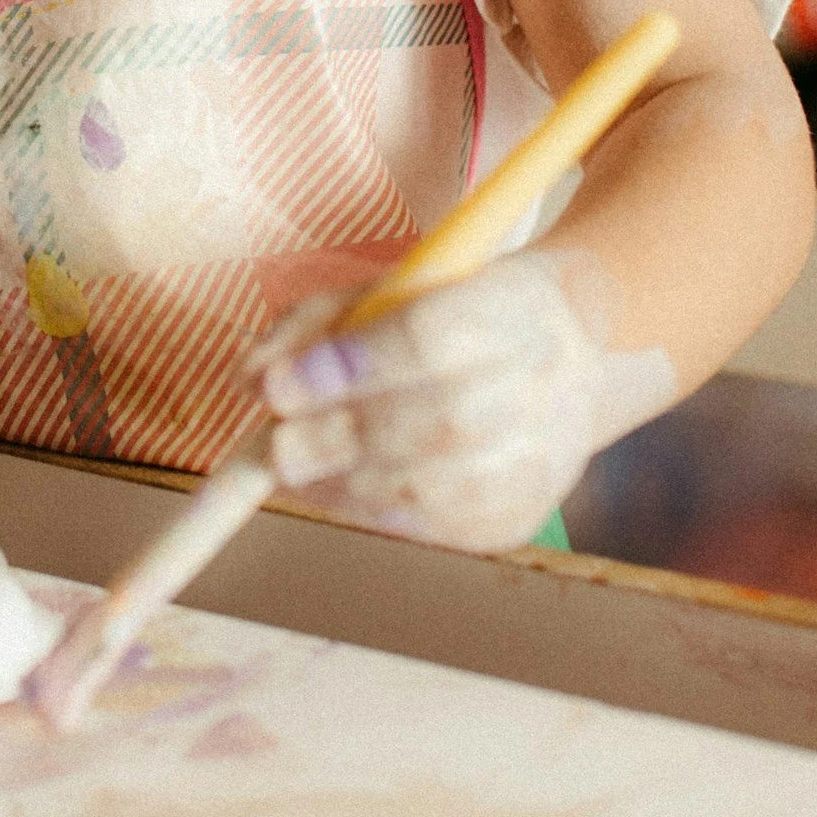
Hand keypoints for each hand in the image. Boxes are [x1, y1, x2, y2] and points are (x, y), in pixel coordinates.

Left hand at [247, 252, 671, 551]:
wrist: (568, 351)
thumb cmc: (450, 310)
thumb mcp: (383, 288)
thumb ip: (312, 325)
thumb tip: (249, 379)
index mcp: (504, 308)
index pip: (429, 340)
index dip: (350, 368)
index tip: (279, 387)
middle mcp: (534, 386)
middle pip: (439, 422)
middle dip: (341, 439)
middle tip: (276, 447)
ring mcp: (536, 459)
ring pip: (438, 487)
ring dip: (347, 485)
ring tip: (295, 469)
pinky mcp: (518, 516)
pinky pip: (438, 528)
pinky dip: (374, 512)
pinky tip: (338, 489)